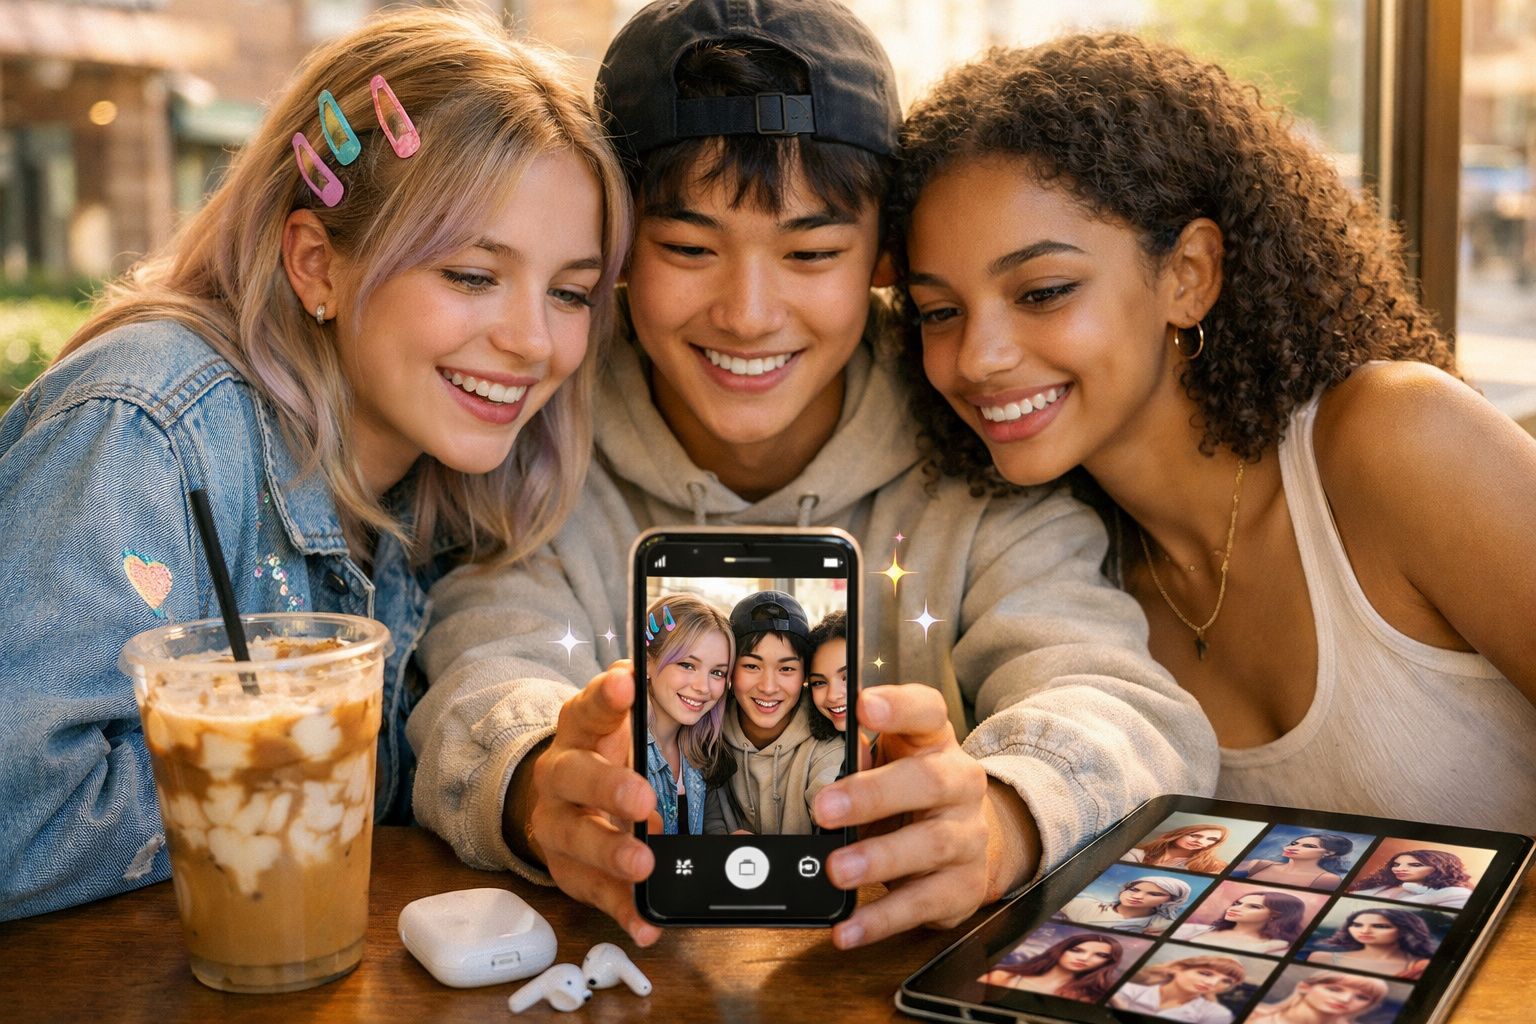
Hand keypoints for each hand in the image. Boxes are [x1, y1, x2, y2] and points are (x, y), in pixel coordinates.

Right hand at [523, 661, 660, 945]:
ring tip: (642, 862)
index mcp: (577, 733)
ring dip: (610, 853)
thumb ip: (629, 700)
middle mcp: (560, 778)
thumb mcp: (613, 724)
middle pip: (573, 778)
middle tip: (643, 798)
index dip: (605, 696)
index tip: (625, 680)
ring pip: (575, 841)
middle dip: (607, 788)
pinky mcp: (570, 872)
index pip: (587, 708)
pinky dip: (622, 911)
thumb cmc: (599, 757)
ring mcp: (558, 829)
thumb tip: (644, 660)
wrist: (554, 803)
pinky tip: (646, 923)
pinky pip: (595, 894)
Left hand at [811, 685, 1016, 948]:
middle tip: (824, 808)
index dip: (897, 706)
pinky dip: (882, 920)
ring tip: (836, 870)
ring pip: (931, 845)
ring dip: (879, 859)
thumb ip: (859, 765)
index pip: (927, 711)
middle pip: (928, 781)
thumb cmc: (911, 795)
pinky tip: (848, 927)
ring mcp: (968, 836)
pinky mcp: (964, 887)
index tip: (862, 705)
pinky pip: (924, 904)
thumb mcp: (888, 768)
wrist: (969, 840)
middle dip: (873, 795)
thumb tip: (832, 773)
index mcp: (934, 743)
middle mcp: (960, 784)